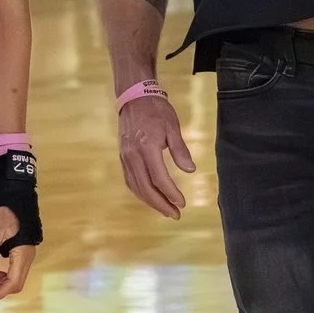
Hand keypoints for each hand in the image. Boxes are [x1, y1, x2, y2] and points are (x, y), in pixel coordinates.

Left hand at [0, 211, 36, 301]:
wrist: (14, 199)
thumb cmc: (4, 214)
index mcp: (21, 255)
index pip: (13, 282)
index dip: (0, 293)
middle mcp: (27, 258)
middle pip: (15, 282)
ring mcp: (25, 255)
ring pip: (15, 277)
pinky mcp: (22, 251)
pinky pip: (14, 270)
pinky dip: (3, 275)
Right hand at [117, 94, 194, 219]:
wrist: (134, 97)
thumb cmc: (156, 111)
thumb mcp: (172, 127)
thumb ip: (180, 150)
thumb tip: (190, 170)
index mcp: (147, 147)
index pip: (159, 178)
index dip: (171, 193)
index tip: (182, 203)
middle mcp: (133, 156)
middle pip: (145, 188)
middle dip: (161, 204)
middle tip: (175, 214)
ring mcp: (125, 157)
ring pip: (136, 187)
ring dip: (150, 202)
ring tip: (165, 210)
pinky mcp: (123, 157)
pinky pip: (130, 181)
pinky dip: (140, 192)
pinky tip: (150, 197)